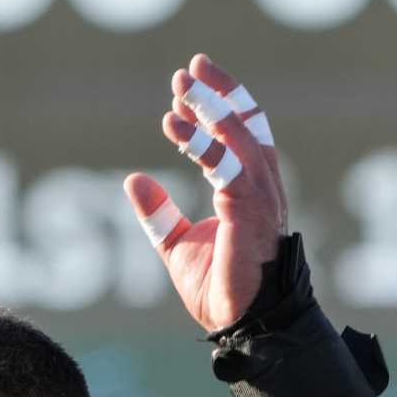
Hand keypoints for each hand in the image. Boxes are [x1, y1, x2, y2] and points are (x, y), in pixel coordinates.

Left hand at [123, 54, 285, 330]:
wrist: (242, 327)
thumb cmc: (220, 289)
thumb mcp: (176, 245)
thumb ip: (159, 213)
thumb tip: (134, 179)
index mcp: (252, 193)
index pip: (242, 135)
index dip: (218, 103)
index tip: (186, 84)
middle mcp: (263, 191)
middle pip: (245, 127)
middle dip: (217, 94)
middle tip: (186, 70)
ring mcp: (261, 203)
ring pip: (239, 141)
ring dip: (209, 110)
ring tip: (180, 90)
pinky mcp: (251, 217)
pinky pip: (229, 171)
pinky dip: (204, 145)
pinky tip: (178, 128)